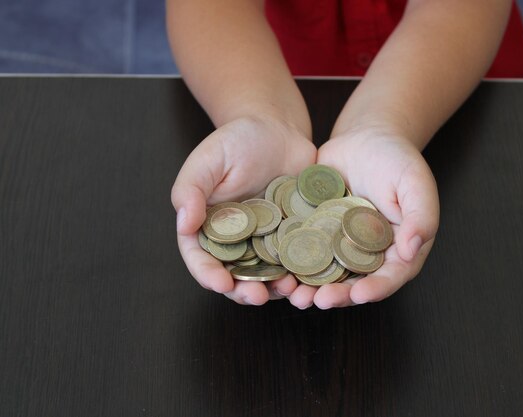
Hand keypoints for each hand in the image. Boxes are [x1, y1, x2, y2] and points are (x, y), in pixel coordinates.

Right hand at [171, 115, 315, 304]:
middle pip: (234, 275)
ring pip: (267, 274)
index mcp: (208, 226)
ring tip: (287, 289)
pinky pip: (296, 260)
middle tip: (258, 296)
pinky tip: (309, 275)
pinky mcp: (293, 236)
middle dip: (244, 291)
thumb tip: (184, 224)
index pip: (201, 258)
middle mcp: (236, 240)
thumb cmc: (237, 140)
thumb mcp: (209, 158)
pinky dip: (301, 272)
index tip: (220, 284)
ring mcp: (266, 241)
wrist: (278, 130)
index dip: (208, 275)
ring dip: (275, 287)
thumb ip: (191, 189)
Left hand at [288, 127, 439, 308]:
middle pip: (354, 283)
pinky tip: (277, 268)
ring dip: (310, 288)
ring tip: (294, 295)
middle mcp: (367, 254)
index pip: (390, 276)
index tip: (359, 294)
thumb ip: (421, 216)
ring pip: (325, 274)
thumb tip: (413, 250)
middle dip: (337, 296)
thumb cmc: (397, 159)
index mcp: (398, 249)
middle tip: (319, 301)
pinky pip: (303, 251)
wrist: (365, 137)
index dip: (376, 289)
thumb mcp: (415, 183)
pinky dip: (290, 263)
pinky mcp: (316, 232)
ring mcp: (339, 245)